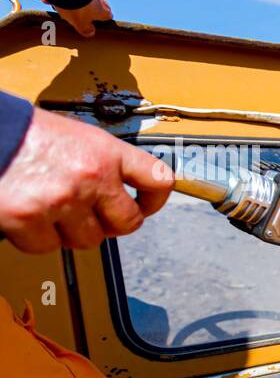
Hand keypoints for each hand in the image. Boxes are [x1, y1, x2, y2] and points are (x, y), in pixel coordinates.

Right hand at [0, 108, 174, 252]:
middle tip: (93, 217)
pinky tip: (28, 215)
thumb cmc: (24, 132)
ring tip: (52, 209)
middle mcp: (90, 176)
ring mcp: (62, 200)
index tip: (145, 205)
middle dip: (111, 224)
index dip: (155, 200)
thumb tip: (118, 190)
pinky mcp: (29, 218)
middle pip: (127, 222)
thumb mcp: (74, 136)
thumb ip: (100, 163)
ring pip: (88, 240)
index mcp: (106, 152)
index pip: (157, 180)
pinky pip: (47, 246)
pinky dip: (36, 237)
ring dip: (71, 231)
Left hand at [51, 0, 112, 36]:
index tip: (89, 24)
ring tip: (57, 6)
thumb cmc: (78, 8)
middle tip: (71, 16)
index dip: (98, 21)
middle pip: (93, 8)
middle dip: (82, 12)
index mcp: (104, 12)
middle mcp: (101, 1)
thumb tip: (90, 32)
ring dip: (70, 3)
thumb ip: (87, 30)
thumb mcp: (81, 25)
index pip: (106, 18)